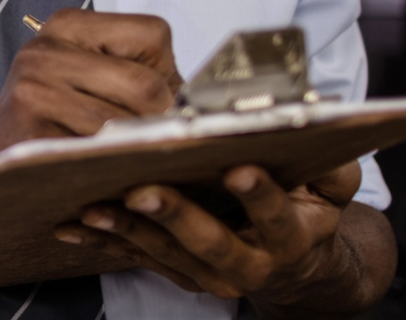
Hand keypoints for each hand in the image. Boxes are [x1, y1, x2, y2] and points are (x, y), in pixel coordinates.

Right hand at [0, 9, 181, 168]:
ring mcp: (34, 84)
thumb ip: (144, 74)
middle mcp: (47, 45)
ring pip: (126, 124)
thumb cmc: (53, 121)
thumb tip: (212, 99)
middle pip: (146, 86)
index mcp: (69, 23)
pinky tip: (100, 172)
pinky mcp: (30, 128)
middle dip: (158, 123)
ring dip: (135, 152)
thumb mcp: (90, 78)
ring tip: (120, 160)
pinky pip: (98, 152)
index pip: (154, 35)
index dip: (166, 75)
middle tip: (145, 145)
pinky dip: (110, 169)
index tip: (151, 104)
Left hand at [59, 161, 369, 310]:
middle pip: (210, 243)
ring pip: (165, 253)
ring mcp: (209, 272)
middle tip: (144, 189)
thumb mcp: (332, 185)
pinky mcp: (177, 269)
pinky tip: (73, 223)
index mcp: (289, 237)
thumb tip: (322, 133)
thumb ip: (331, 165)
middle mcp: (248, 263)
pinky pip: (136, 257)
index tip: (238, 168)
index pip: (276, 217)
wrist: (295, 264)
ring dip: (127, 230)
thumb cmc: (307, 206)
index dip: (260, 196)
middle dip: (175, 216)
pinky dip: (103, 241)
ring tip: (96, 205)